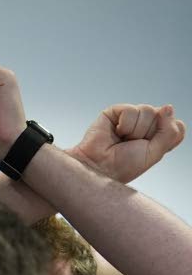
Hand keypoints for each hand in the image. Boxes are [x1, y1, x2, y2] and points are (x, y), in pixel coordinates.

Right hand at [69, 103, 185, 184]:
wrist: (98, 167)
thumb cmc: (123, 166)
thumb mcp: (155, 153)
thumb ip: (169, 132)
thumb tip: (168, 107)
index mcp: (158, 136)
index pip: (177, 125)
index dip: (167, 136)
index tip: (150, 149)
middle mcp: (146, 124)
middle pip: (163, 116)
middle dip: (148, 134)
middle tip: (132, 145)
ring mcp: (132, 117)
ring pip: (148, 111)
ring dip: (135, 130)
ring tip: (122, 139)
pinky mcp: (116, 111)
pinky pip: (131, 110)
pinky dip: (124, 125)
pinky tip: (115, 132)